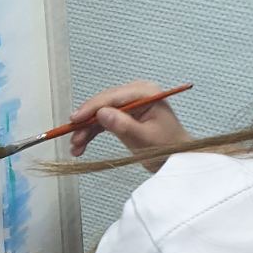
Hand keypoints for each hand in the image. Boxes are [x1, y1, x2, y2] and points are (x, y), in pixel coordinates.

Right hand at [68, 80, 190, 170]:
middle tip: (72, 137)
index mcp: (146, 93)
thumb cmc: (169, 148)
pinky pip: (104, 121)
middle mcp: (136, 95)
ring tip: (75, 147)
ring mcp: (130, 105)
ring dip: (86, 130)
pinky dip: (92, 133)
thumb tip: (101, 114)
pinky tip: (81, 145)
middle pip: (103, 104)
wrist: (180, 159)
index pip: (112, 97)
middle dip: (85, 121)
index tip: (75, 120)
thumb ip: (123, 125)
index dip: (91, 108)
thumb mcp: (145, 138)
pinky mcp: (125, 115)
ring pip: (100, 114)